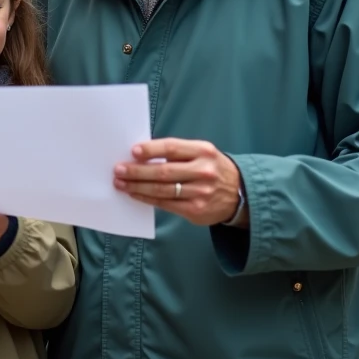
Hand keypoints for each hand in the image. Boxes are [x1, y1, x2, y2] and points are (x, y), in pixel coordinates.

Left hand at [114, 138, 247, 226]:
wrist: (240, 193)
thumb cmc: (212, 168)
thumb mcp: (202, 153)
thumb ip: (177, 153)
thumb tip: (142, 155)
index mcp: (203, 151)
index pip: (172, 148)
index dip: (151, 150)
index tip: (133, 151)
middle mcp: (203, 171)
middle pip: (163, 171)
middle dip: (137, 171)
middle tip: (119, 170)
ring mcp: (200, 192)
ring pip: (162, 190)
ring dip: (137, 186)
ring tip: (121, 183)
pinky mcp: (195, 210)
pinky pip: (165, 204)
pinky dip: (147, 198)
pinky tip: (135, 194)